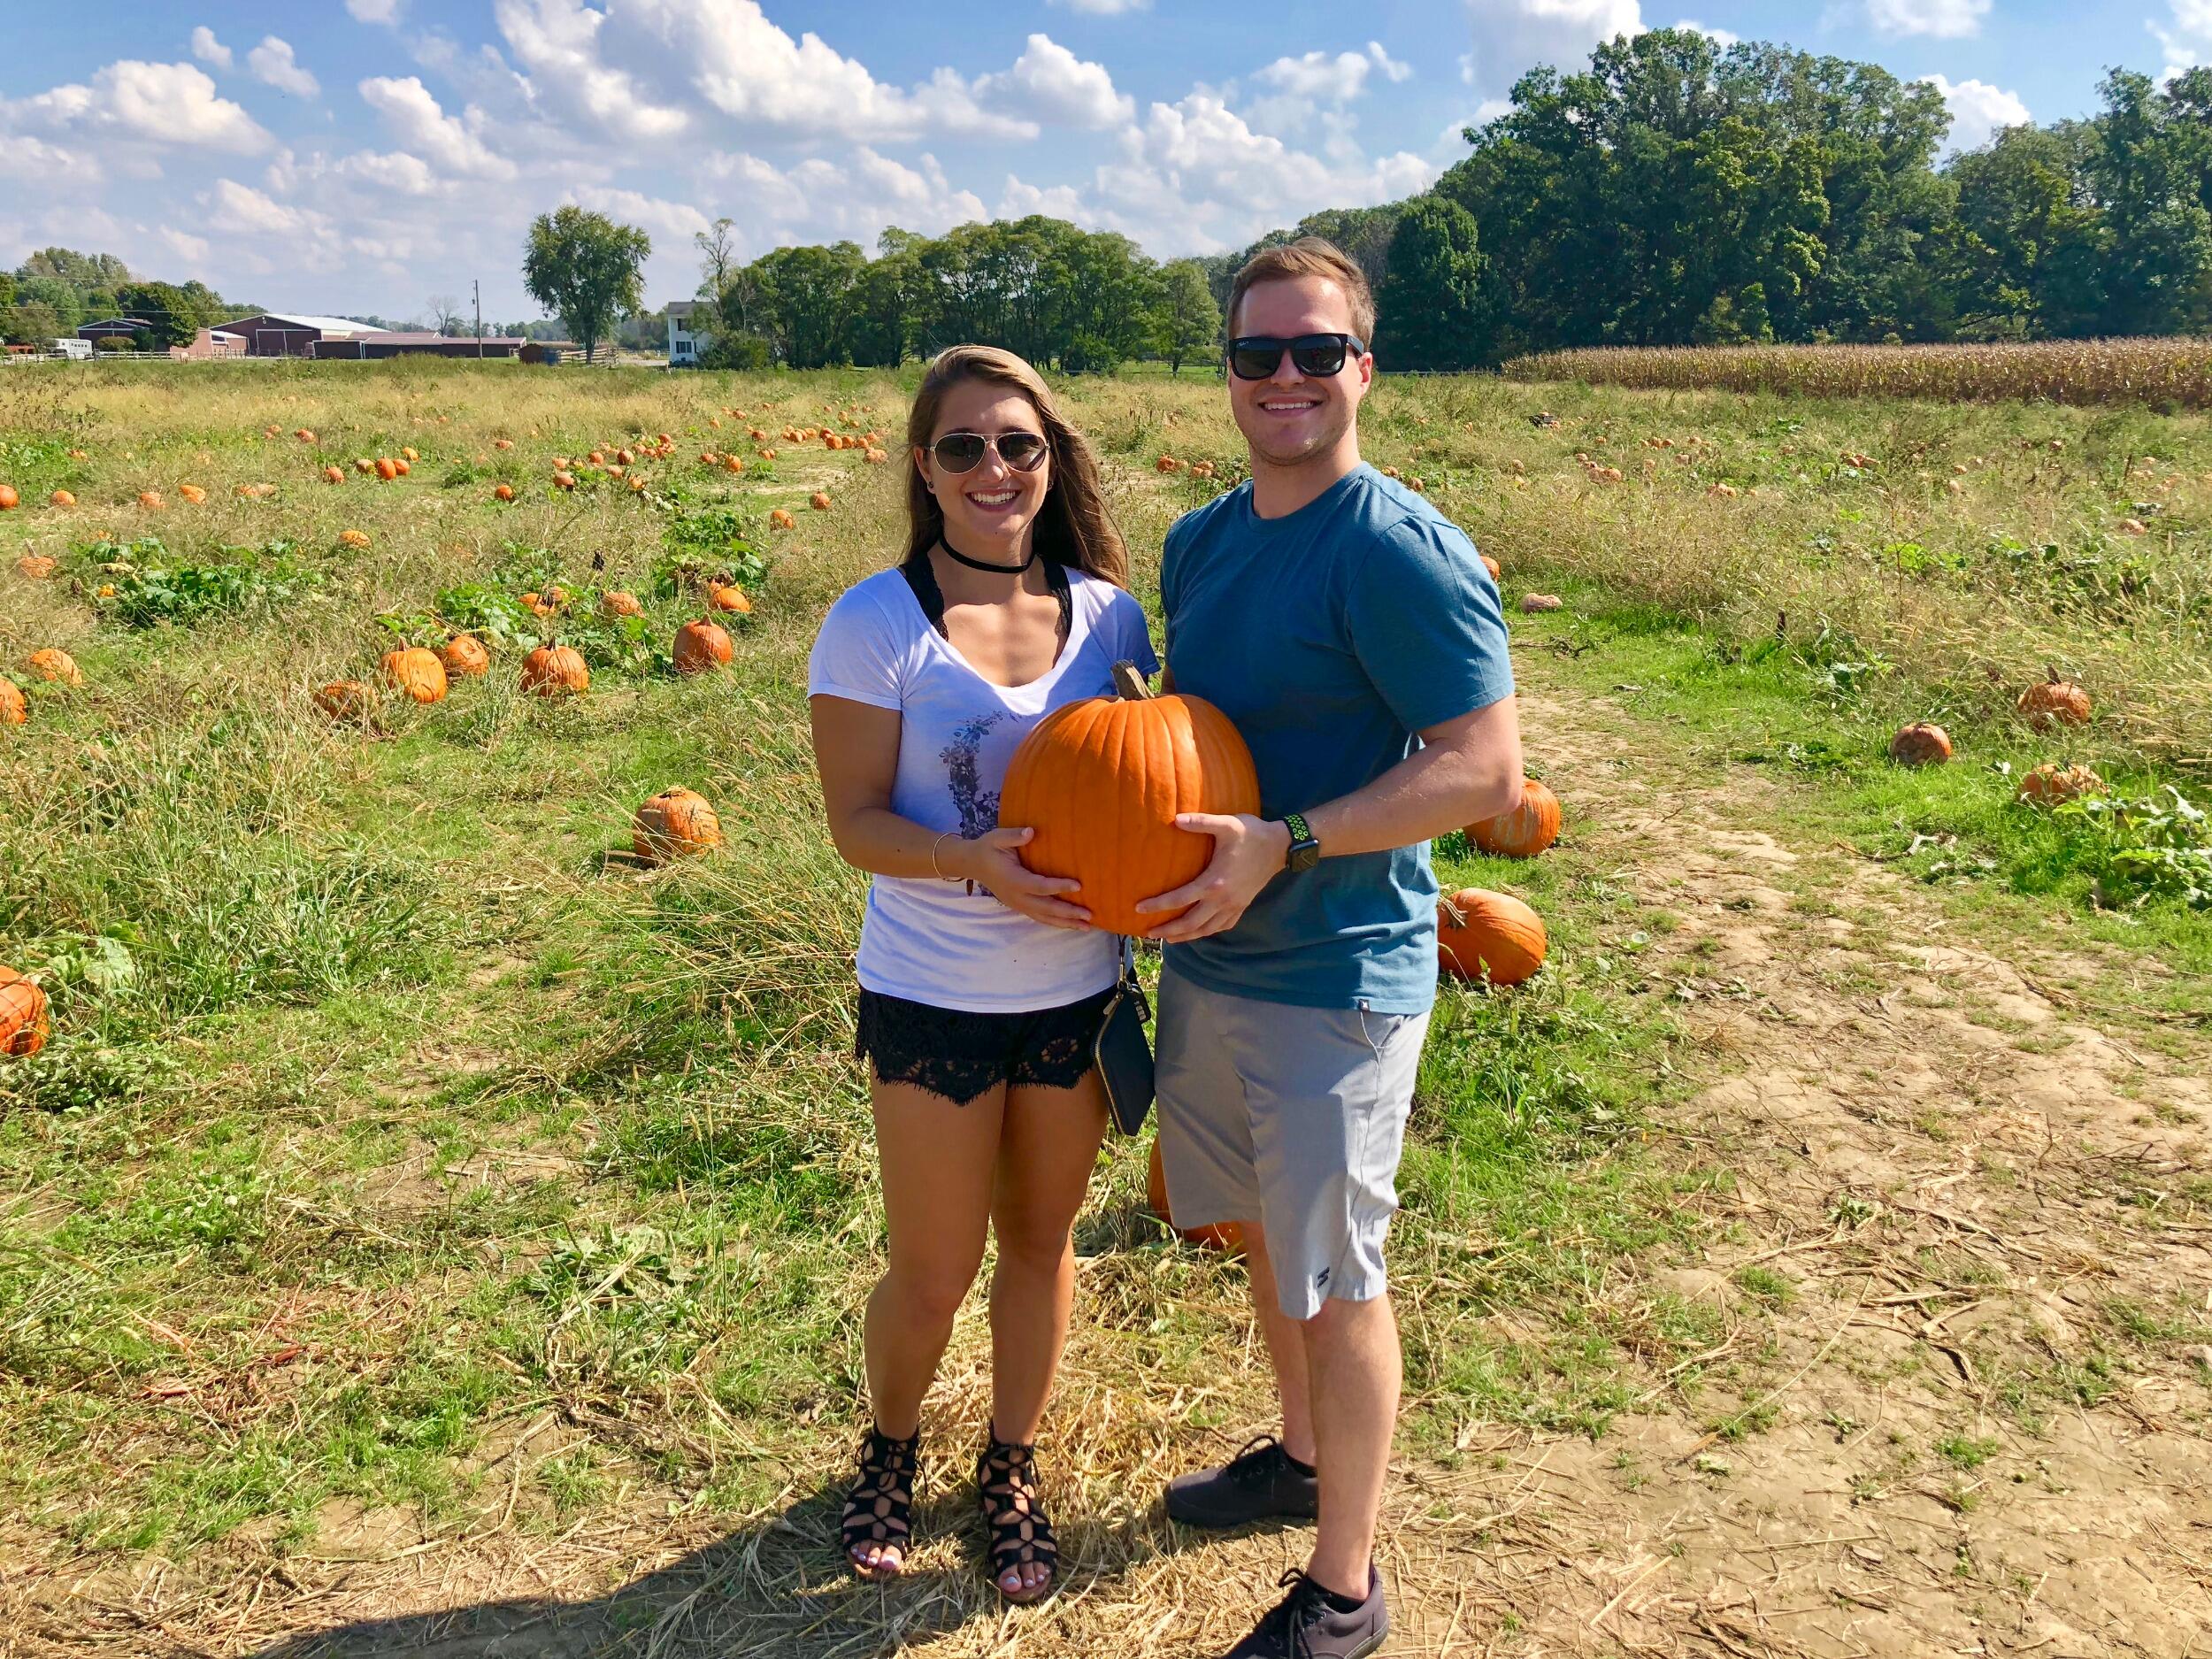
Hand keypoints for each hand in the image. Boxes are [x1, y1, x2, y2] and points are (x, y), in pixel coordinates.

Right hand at [949, 827, 1091, 929]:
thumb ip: (1013, 836)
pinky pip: (1040, 917)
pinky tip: (1072, 924)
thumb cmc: (988, 848)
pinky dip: (1057, 922)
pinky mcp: (1020, 906)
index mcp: (1013, 879)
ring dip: (1066, 923)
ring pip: (1044, 917)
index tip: (1079, 885)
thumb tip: (1031, 832)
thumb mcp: (997, 838)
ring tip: (1087, 927)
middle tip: (1090, 915)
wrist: (973, 864)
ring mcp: (1018, 904)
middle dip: (1068, 913)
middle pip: (1046, 908)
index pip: (1039, 886)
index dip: (1059, 886)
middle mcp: (1016, 896)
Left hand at [1134, 814, 1288, 942]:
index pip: (1180, 899)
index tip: (1138, 909)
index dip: (1158, 906)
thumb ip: (1200, 823)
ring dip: (1186, 936)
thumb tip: (1175, 819)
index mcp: (1214, 883)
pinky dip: (1207, 932)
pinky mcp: (1242, 906)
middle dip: (1168, 930)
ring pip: (1206, 930)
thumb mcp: (1226, 824)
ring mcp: (1234, 906)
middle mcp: (1222, 900)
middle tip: (1148, 933)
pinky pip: (1222, 926)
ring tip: (1168, 939)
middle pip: (1190, 923)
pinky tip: (1199, 932)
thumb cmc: (1251, 833)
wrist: (1279, 846)